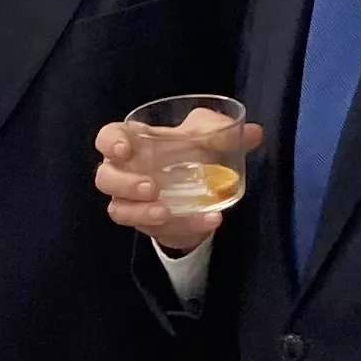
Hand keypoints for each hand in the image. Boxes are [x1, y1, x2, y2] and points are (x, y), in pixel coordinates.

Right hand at [95, 118, 260, 253]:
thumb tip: (254, 133)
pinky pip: (154, 229)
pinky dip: (182, 226)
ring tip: (166, 211)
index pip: (108, 138)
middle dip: (125, 184)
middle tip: (152, 187)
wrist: (200, 188)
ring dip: (141, 212)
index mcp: (135, 142)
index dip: (110, 144)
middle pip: (105, 179)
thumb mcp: (208, 136)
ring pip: (119, 209)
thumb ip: (224, 131)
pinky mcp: (148, 224)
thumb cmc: (192, 151)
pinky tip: (207, 221)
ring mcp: (133, 201)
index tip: (125, 149)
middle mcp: (126, 172)